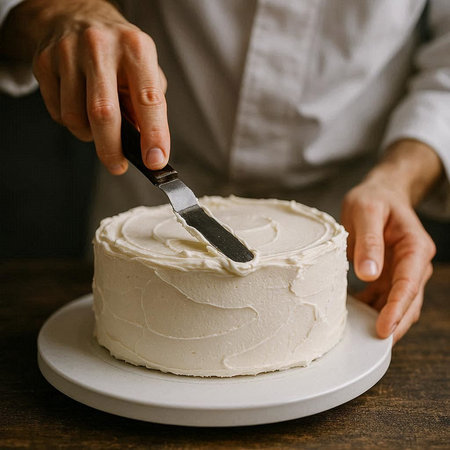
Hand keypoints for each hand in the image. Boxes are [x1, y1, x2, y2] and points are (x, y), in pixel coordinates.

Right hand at [2, 0, 169, 173]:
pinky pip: (58, 113)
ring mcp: (68, 53)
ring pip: (76, 118)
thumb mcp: (144, 70)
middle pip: (103, 113)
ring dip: (90, 135)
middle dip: (112, 149)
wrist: (75, 15)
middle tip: (118, 166)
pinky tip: (79, 106)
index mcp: (136, 49)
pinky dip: (72, 123)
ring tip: (98, 124)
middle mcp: (101, 47)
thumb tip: (145, 146)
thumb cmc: (118, 52)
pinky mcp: (44, 62)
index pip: (148, 100)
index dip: (154, 135)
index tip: (155, 162)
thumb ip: (147, 106)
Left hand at [342, 180, 434, 343]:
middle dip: (395, 323)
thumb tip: (369, 275)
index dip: (397, 308)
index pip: (409, 283)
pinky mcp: (388, 274)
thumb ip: (369, 242)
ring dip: (383, 320)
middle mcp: (413, 263)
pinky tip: (355, 317)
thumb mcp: (366, 212)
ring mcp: (401, 270)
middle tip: (375, 343)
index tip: (384, 328)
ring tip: (362, 336)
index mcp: (414, 247)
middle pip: (409, 300)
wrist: (378, 194)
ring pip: (398, 304)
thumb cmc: (373, 199)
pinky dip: (372, 309)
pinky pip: (382, 297)